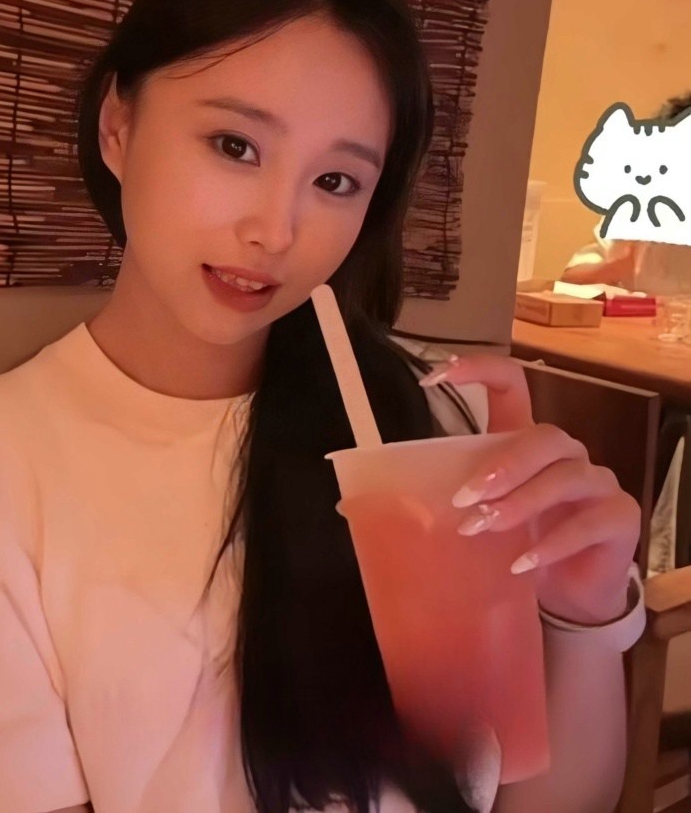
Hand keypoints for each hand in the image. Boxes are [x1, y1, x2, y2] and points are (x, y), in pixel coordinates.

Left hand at [420, 353, 640, 623]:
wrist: (567, 594)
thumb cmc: (516, 543)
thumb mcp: (473, 518)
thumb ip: (427, 503)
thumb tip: (346, 506)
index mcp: (522, 440)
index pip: (511, 383)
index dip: (478, 369)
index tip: (434, 375)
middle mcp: (563, 454)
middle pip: (541, 435)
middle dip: (500, 463)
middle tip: (464, 495)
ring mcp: (596, 483)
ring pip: (564, 475)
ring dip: (521, 501)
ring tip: (485, 528)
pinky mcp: (617, 520)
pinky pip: (590, 521)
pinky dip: (552, 542)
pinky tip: (521, 562)